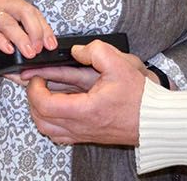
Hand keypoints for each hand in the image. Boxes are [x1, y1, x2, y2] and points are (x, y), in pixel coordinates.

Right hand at [0, 0, 56, 57]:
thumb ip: (8, 18)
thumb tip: (23, 38)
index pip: (33, 12)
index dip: (44, 28)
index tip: (52, 43)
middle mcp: (2, 2)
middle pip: (26, 14)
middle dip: (38, 32)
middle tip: (43, 49)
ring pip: (9, 22)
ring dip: (22, 38)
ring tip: (29, 53)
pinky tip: (6, 49)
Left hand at [27, 40, 145, 146]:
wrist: (154, 118)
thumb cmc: (139, 96)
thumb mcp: (119, 64)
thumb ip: (95, 50)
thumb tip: (77, 51)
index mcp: (85, 110)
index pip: (45, 105)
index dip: (34, 89)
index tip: (37, 75)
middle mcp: (81, 126)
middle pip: (40, 119)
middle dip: (32, 98)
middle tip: (36, 82)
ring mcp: (83, 134)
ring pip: (47, 130)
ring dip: (39, 111)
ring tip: (42, 93)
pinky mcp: (87, 136)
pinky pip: (59, 135)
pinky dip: (50, 123)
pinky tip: (55, 109)